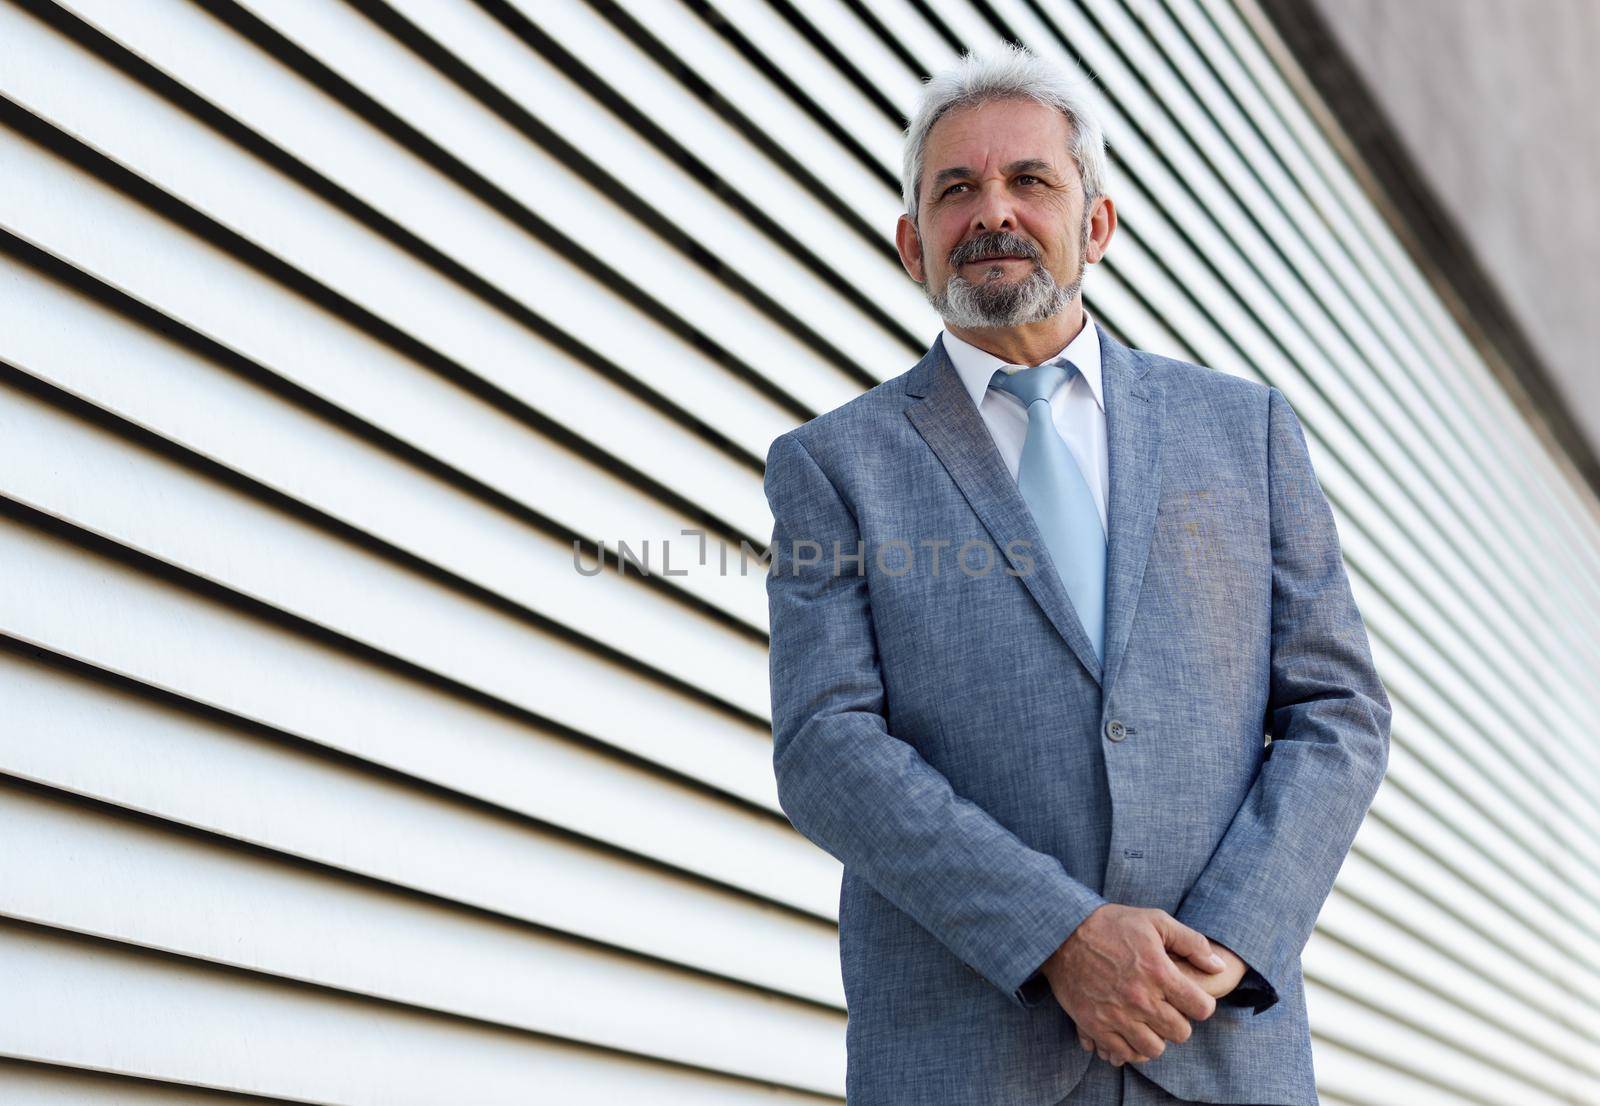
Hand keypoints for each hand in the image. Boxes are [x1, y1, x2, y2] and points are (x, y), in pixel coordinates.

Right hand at [1075, 936, 1248, 1056]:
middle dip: (1178, 1021)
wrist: (1061, 933)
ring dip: (1155, 1037)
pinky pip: (1123, 1054)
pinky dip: (1129, 1047)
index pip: (1201, 1009)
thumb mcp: (1155, 921)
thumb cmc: (1111, 924)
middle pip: (1180, 1033)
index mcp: (1159, 972)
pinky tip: (1128, 1030)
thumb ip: (1192, 942)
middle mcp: (1140, 998)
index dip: (1201, 1005)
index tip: (1190, 998)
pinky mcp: (1095, 1025)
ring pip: (1154, 1049)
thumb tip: (1218, 967)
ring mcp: (1117, 1015)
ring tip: (1148, 1021)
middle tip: (1167, 1008)